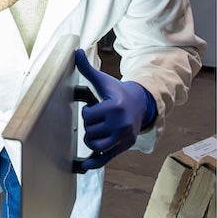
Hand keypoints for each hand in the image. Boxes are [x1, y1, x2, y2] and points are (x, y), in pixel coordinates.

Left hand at [74, 49, 156, 169]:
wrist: (140, 105)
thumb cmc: (117, 92)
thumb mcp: (103, 81)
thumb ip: (87, 69)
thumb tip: (75, 51)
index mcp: (115, 106)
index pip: (88, 116)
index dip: (87, 112)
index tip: (95, 107)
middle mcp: (121, 123)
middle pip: (90, 132)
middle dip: (90, 125)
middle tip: (99, 119)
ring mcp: (124, 137)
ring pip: (95, 145)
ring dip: (91, 139)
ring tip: (96, 130)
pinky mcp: (124, 146)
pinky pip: (106, 158)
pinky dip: (94, 163)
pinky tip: (83, 166)